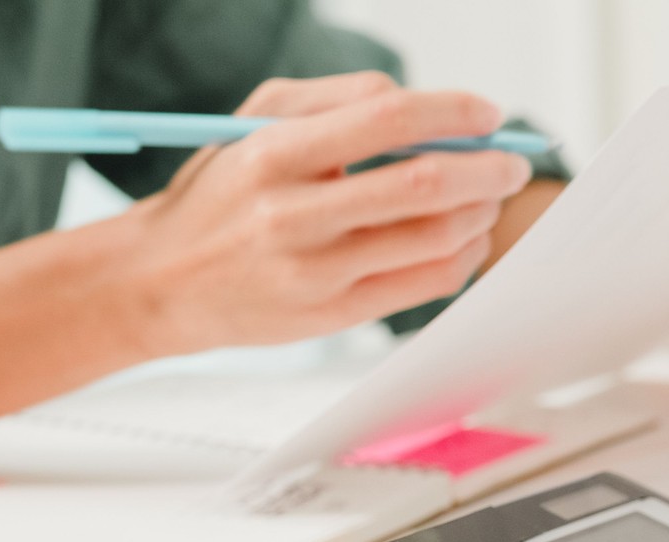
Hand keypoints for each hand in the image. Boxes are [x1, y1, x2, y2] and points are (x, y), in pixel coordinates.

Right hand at [116, 72, 532, 356]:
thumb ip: (334, 100)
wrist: (157, 281)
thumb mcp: (255, 123)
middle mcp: (295, 214)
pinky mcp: (335, 314)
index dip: (453, 114)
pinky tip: (467, 238)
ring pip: (435, 239)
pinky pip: (426, 284)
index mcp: (274, 153)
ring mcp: (318, 271)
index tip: (488, 114)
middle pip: (425, 186)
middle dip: (487, 170)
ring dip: (481, 213)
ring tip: (488, 198)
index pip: (388, 119)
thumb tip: (415, 103)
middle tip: (511, 162)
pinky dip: (464, 255)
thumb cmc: (220, 194)